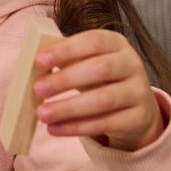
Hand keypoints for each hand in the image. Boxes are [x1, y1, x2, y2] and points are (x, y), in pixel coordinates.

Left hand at [33, 29, 164, 150]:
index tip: (39, 60)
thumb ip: (64, 61)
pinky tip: (54, 129)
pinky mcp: (138, 118)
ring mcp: (139, 92)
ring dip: (69, 107)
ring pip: (104, 100)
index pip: (93, 41)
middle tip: (37, 89)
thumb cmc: (99, 79)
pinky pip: (106, 123)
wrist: (135, 107)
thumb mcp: (86, 63)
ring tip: (42, 114)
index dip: (66, 50)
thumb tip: (31, 66)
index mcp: (116, 43)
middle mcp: (132, 64)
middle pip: (100, 69)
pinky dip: (77, 127)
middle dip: (65, 80)